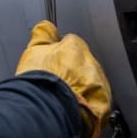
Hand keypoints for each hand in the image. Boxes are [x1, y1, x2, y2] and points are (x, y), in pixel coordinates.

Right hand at [16, 21, 111, 137]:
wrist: (49, 111)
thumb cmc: (40, 84)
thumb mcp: (32, 52)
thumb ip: (42, 36)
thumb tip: (46, 26)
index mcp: (75, 47)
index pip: (71, 44)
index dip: (58, 55)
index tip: (51, 65)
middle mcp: (91, 63)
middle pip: (83, 64)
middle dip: (71, 73)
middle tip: (55, 84)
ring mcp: (99, 84)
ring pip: (92, 84)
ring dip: (80, 90)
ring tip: (62, 100)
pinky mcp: (104, 105)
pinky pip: (97, 104)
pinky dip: (87, 107)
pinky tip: (72, 110)